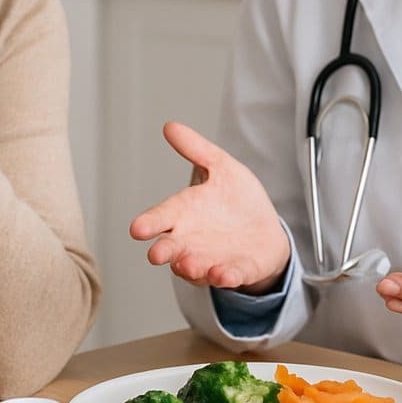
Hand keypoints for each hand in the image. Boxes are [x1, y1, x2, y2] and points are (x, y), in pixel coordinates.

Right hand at [128, 122, 290, 293]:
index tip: (136, 229)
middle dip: (164, 251)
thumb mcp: (222, 167)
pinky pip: (229, 276)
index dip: (149, 223)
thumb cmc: (235, 200)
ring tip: (188, 265)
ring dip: (191, 267)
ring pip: (196, 266)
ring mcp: (212, 259)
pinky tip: (223, 275)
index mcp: (184, 214)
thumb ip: (197, 149)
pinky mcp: (236, 271)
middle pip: (172, 248)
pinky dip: (225, 276)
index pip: (161, 218)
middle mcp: (191, 241)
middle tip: (156, 254)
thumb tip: (169, 126)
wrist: (265, 230)